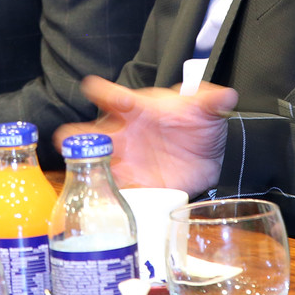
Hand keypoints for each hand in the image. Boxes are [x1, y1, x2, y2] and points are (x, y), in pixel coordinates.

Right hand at [56, 75, 238, 194]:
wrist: (211, 154)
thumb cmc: (198, 123)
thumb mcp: (206, 108)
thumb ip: (212, 101)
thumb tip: (227, 95)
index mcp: (136, 108)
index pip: (113, 96)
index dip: (107, 94)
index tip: (107, 95)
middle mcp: (124, 133)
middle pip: (92, 132)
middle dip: (78, 136)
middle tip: (67, 141)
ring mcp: (127, 159)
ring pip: (98, 163)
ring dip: (87, 167)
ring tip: (76, 171)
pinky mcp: (136, 182)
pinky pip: (118, 188)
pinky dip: (111, 193)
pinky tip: (105, 200)